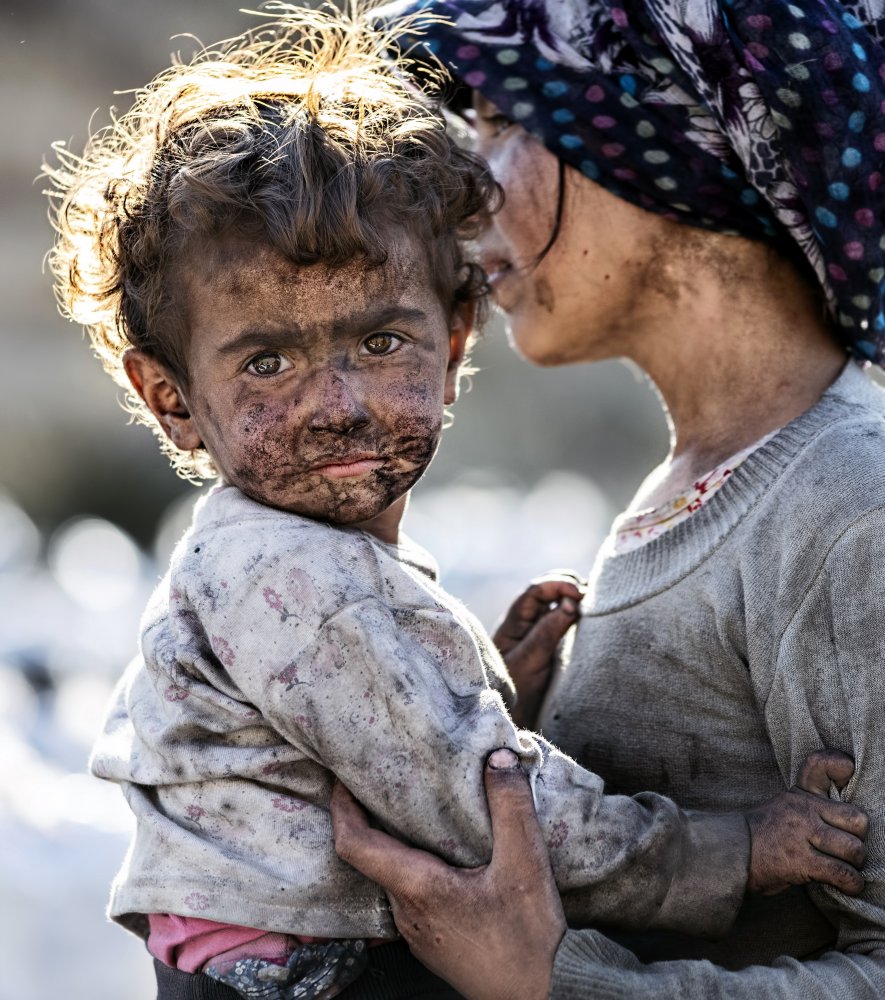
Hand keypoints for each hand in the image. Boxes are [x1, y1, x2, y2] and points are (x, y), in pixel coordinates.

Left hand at [331, 748, 564, 999]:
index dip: (341, 806)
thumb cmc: (524, 941)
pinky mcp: (430, 936)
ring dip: (390, 838)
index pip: (355, 844)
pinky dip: (409, 859)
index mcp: (418, 886)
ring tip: (407, 803)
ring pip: (389, 872)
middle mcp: (407, 908)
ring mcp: (416, 926)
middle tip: (379, 776)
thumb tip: (499, 759)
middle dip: (366, 813)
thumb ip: (511, 809)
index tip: (342, 776)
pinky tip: (436, 848)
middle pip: (369, 854)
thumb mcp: (527, 867)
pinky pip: (407, 889)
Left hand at [493, 573, 582, 727]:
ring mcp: (537, 633)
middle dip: (569, 588)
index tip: (580, 595)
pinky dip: (577, 617)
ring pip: (557, 605)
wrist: (511, 720)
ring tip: (593, 608)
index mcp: (514, 622)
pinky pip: (563, 622)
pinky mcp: (549, 646)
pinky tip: (591, 622)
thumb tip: (572, 603)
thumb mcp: (530, 661)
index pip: (536, 590)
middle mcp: (525, 622)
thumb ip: (548, 631)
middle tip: (591, 599)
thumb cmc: (515, 691)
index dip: (558, 585)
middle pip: (547, 592)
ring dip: (574, 601)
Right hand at [745, 750, 868, 895]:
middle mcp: (802, 810)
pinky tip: (847, 887)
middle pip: (856, 819)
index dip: (839, 766)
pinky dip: (851, 884)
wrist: (732, 856)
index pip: (821, 765)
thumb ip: (810, 803)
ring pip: (853, 850)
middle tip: (848, 850)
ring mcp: (802, 835)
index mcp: (798, 796)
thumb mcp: (782, 807)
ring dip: (855, 866)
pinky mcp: (801, 861)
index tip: (846, 770)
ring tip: (847, 870)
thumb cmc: (762, 837)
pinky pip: (842, 874)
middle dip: (858, 839)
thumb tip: (843, 804)